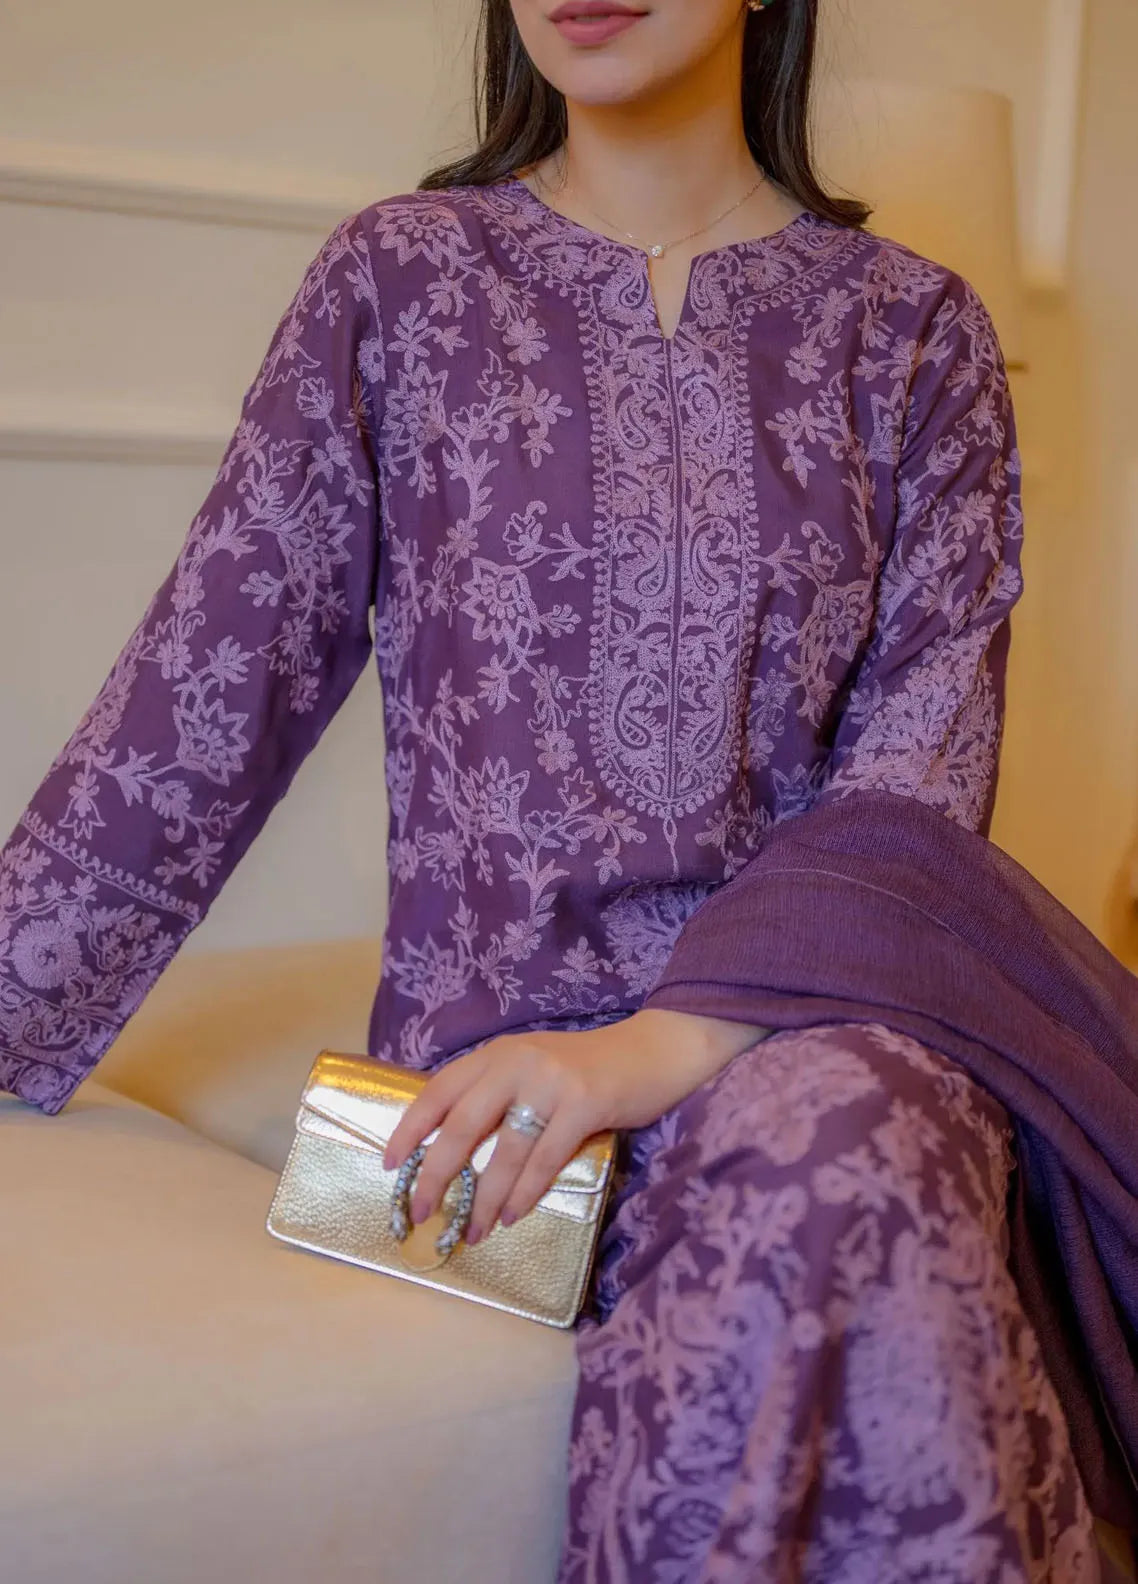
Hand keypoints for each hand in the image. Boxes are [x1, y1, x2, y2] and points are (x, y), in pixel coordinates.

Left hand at [381, 1008, 767, 1245]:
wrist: (653, 1052)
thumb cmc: (587, 1069)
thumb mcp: (533, 1068)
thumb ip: (497, 1093)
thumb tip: (451, 1150)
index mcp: (498, 1053)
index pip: (439, 1090)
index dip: (410, 1129)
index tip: (390, 1165)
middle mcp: (517, 1062)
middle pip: (462, 1125)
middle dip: (436, 1174)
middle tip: (421, 1211)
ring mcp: (551, 1082)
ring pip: (505, 1151)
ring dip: (484, 1198)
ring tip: (473, 1231)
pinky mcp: (585, 1103)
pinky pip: (545, 1159)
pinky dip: (525, 1193)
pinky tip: (511, 1216)